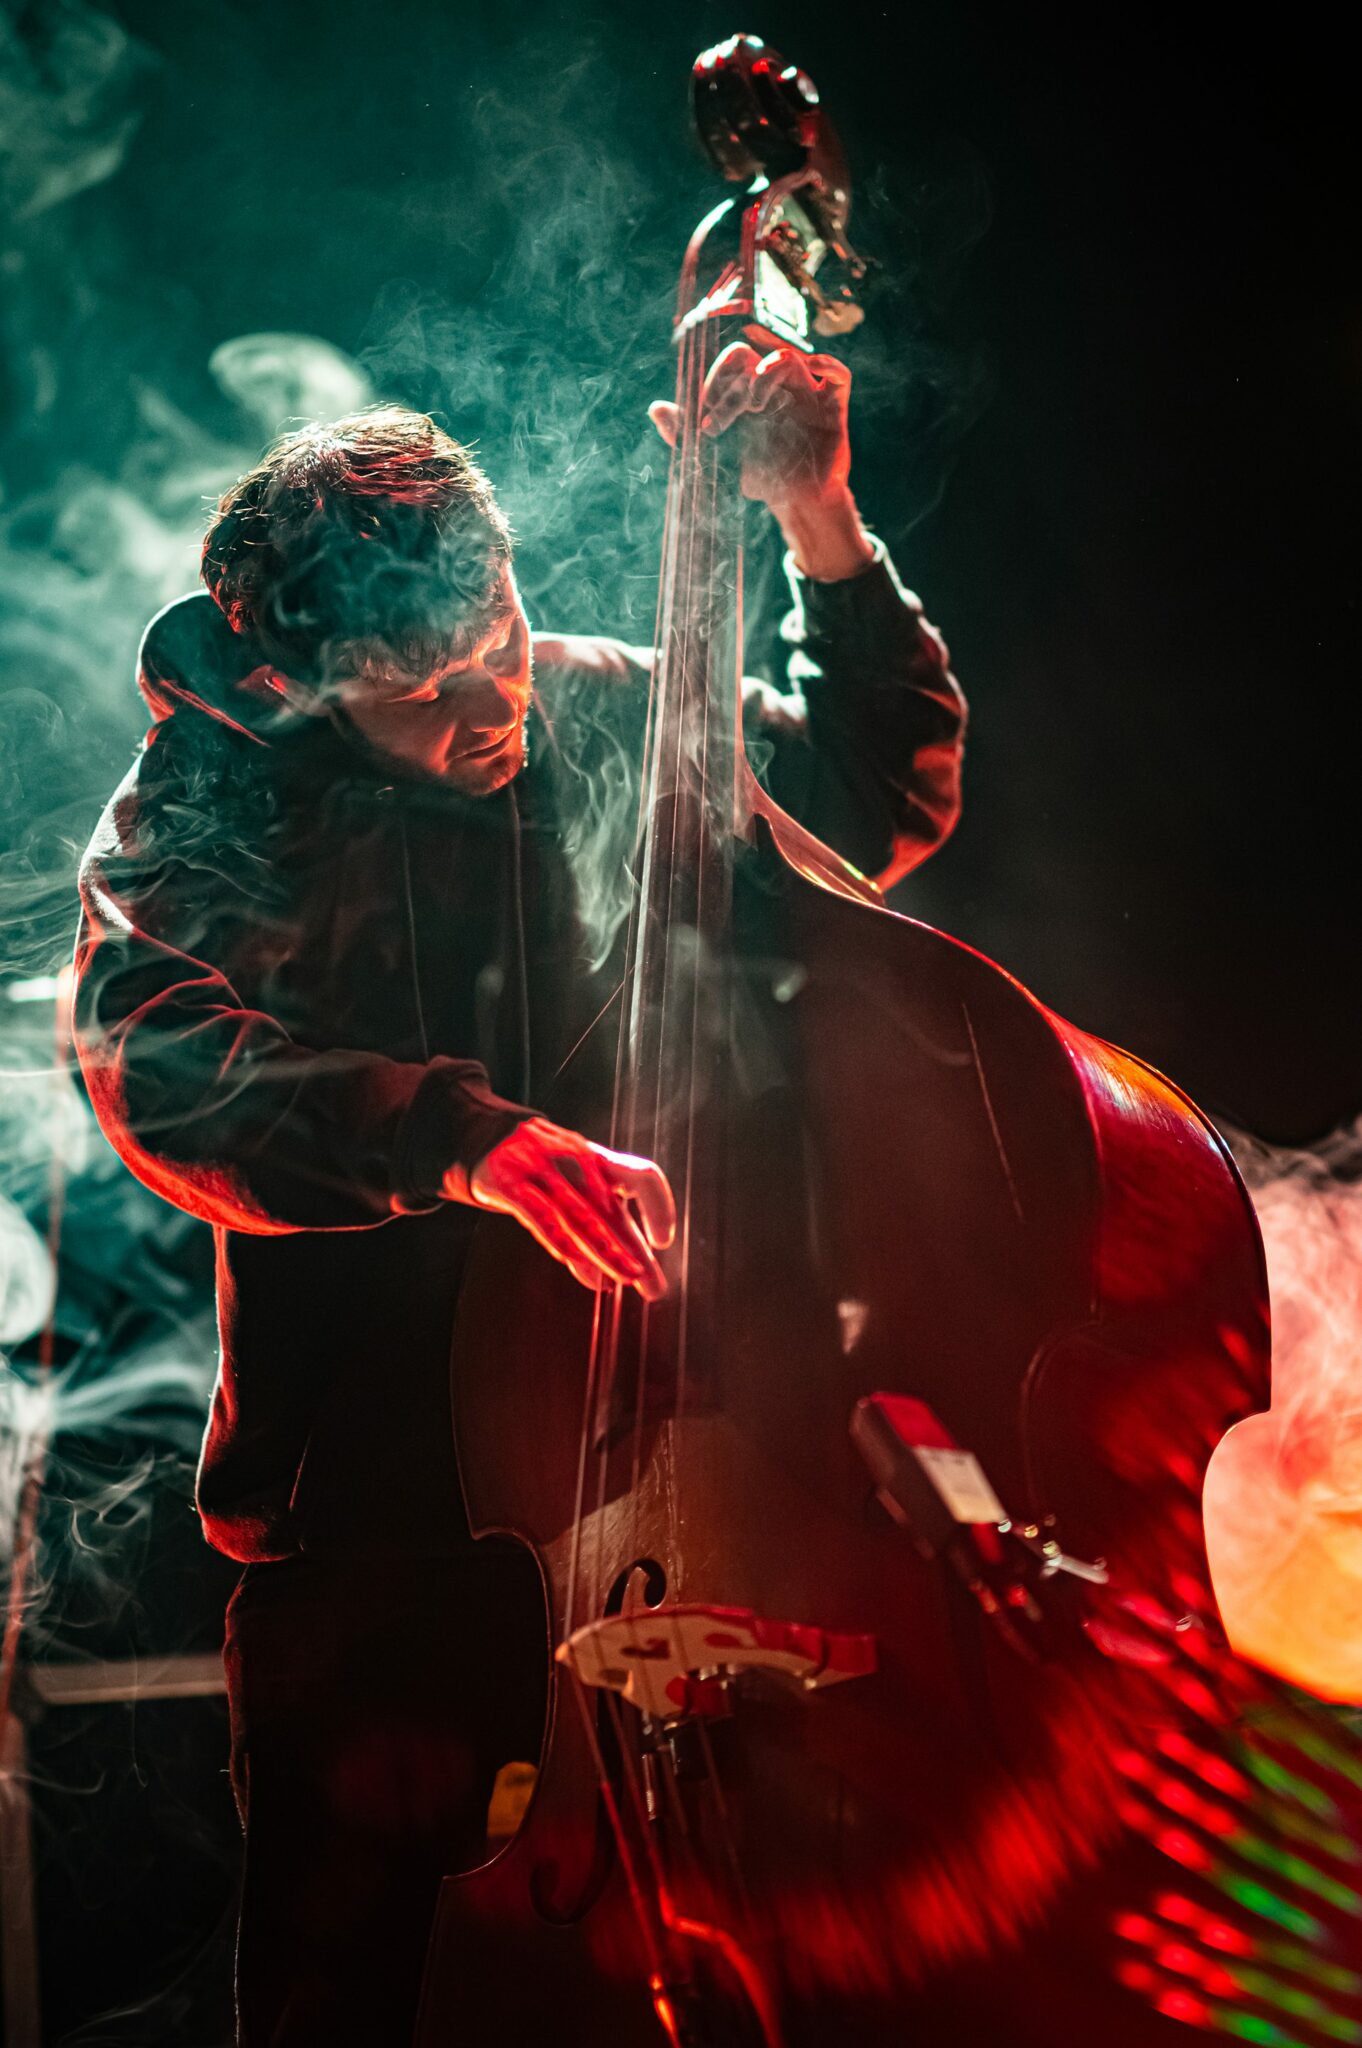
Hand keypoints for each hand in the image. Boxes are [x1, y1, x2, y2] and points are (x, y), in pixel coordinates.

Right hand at [465, 1117, 675, 1301]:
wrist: (487, 1136)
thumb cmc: (542, 1167)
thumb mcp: (573, 1183)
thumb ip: (593, 1225)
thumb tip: (606, 1281)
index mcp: (597, 1157)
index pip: (642, 1175)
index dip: (659, 1207)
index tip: (664, 1241)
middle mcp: (574, 1159)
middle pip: (612, 1208)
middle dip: (635, 1250)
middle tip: (654, 1286)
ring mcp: (541, 1168)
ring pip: (580, 1215)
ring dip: (606, 1251)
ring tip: (624, 1280)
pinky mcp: (509, 1180)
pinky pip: (541, 1215)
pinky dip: (563, 1242)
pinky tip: (580, 1268)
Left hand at [649, 342, 873, 579]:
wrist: (796, 502)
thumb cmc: (760, 475)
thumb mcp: (717, 458)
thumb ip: (685, 434)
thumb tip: (655, 408)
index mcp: (749, 389)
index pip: (732, 365)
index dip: (715, 383)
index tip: (703, 419)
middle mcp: (776, 385)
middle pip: (755, 357)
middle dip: (734, 384)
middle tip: (720, 418)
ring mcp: (805, 393)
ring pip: (790, 358)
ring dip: (770, 369)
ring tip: (755, 402)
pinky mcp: (833, 407)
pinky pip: (839, 376)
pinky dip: (829, 365)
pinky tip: (815, 366)